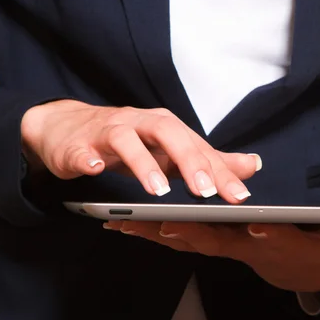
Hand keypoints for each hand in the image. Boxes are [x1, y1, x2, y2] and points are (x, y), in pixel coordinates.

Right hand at [20, 100, 260, 201]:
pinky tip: (94, 170)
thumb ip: (208, 160)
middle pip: (166, 132)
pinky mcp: (76, 146)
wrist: (66, 128)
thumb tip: (253, 166)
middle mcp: (138, 123)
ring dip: (142, 163)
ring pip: (125, 140)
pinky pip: (80, 151)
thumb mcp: (168, 151)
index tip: (239, 196)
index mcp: (163, 126)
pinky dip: (87, 159)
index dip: (219, 170)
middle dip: (188, 160)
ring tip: (158, 191)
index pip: (196, 145)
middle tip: (205, 193)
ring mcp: (105, 133)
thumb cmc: (125, 141)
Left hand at [104, 199, 319, 292]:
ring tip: (121, 223)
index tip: (253, 224)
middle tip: (156, 223)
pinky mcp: (209, 241)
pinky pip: (175, 238)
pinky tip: (122, 225)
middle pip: (216, 241)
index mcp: (282, 240)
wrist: (307, 266)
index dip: (264, 232)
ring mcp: (225, 247)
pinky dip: (149, 233)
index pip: (272, 237)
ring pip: (187, 241)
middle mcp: (248, 247)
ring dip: (154, 233)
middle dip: (186, 233)